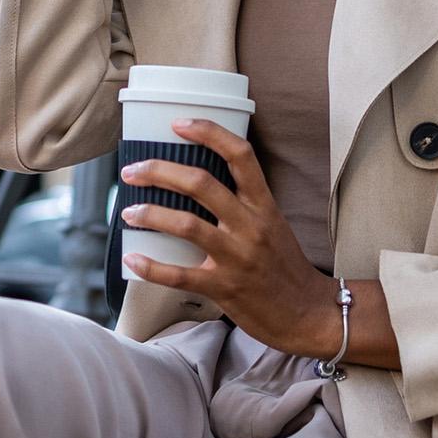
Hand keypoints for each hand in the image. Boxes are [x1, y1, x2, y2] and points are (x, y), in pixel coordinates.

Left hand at [118, 117, 338, 358]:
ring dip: (150, 214)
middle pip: (201, 183)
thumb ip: (243, 204)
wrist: (308, 313)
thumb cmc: (286, 267)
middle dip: (160, 171)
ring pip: (187, 225)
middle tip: (133, 171)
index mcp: (263, 205)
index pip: (240, 155)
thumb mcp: (272, 224)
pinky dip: (151, 266)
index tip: (178, 123)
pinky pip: (180, 275)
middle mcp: (250, 225)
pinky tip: (133, 259)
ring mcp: (237, 257)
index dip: (209, 133)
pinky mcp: (225, 288)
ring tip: (128, 211)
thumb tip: (197, 185)